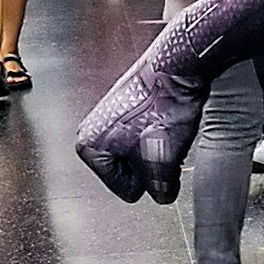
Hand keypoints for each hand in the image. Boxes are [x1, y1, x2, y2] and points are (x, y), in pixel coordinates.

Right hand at [76, 64, 202, 203]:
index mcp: (88, 147)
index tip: (152, 151)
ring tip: (163, 127)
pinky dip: (159, 133)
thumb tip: (162, 194)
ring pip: (141, 154)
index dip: (147, 176)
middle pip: (132, 173)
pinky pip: (145, 136)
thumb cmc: (162, 106)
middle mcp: (91, 131)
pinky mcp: (126, 108)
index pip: (126, 190)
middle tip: (160, 139)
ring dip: (157, 148)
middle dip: (150, 163)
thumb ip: (160, 188)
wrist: (175, 68)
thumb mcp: (162, 162)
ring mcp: (108, 118)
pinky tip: (165, 119)